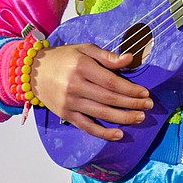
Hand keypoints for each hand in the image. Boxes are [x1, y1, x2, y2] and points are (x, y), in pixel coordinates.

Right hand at [29, 43, 152, 139]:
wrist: (34, 72)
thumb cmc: (64, 57)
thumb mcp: (85, 49)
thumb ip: (107, 56)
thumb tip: (130, 59)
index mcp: (82, 67)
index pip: (111, 82)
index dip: (130, 89)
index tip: (145, 92)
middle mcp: (75, 86)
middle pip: (109, 99)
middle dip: (131, 104)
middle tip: (148, 106)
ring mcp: (70, 103)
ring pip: (101, 114)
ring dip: (123, 118)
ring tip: (139, 118)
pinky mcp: (66, 115)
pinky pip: (87, 127)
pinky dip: (104, 132)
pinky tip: (119, 134)